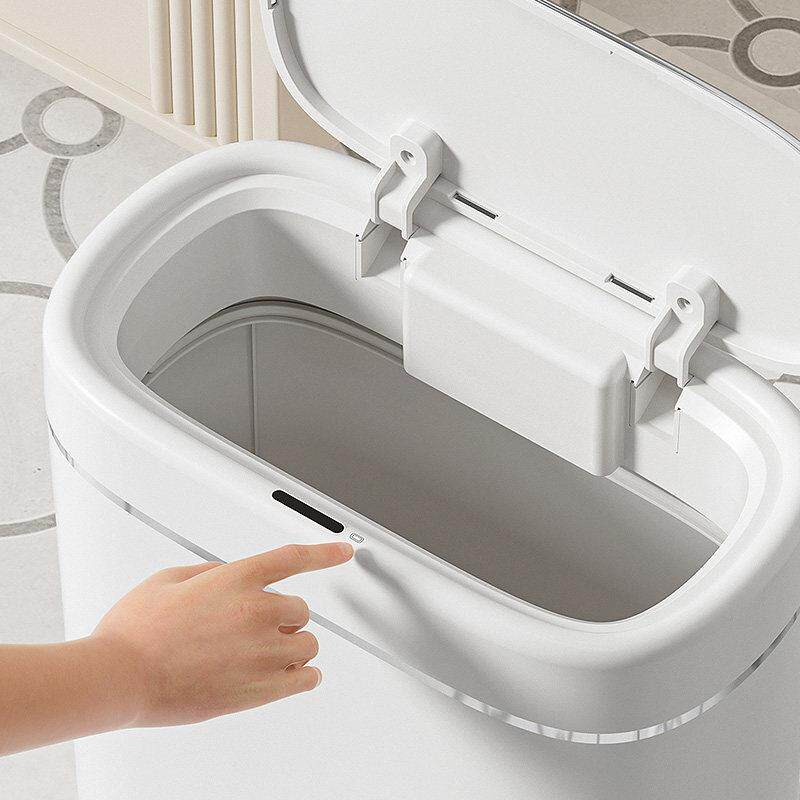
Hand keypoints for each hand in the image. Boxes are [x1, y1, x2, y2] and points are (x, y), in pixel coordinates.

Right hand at [91, 542, 353, 727]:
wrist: (121, 676)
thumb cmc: (136, 630)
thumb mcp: (171, 578)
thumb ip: (211, 573)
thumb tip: (229, 577)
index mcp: (237, 579)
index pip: (294, 558)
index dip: (325, 553)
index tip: (344, 552)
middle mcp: (257, 611)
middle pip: (301, 609)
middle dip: (283, 616)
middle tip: (255, 628)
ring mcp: (262, 651)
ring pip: (307, 644)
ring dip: (292, 645)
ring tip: (264, 653)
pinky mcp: (260, 688)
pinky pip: (306, 678)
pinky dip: (303, 675)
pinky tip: (291, 674)